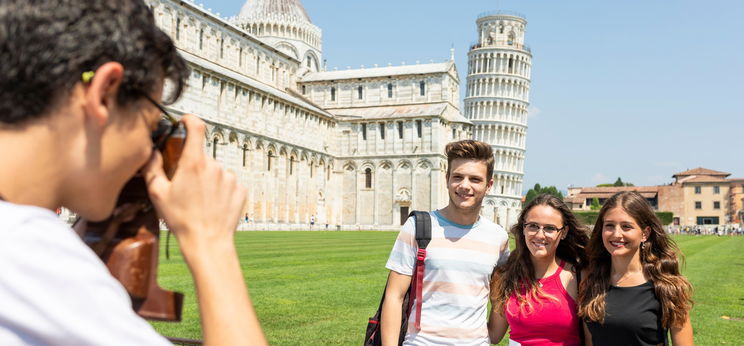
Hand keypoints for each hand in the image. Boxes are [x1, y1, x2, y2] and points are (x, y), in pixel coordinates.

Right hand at [142, 114, 245, 258]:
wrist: (207, 242)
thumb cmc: (181, 220)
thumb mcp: (157, 193)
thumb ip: (153, 168)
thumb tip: (151, 153)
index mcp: (194, 163)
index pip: (196, 127)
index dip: (190, 120)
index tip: (185, 122)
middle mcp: (214, 166)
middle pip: (203, 157)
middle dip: (194, 167)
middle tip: (186, 187)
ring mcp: (230, 178)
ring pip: (216, 171)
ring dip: (208, 180)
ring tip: (200, 201)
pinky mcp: (240, 190)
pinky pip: (228, 184)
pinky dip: (221, 191)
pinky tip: (212, 205)